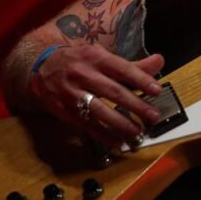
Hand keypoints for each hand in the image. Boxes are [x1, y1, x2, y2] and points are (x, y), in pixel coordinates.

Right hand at [30, 45, 164, 148]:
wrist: (41, 67)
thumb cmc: (80, 61)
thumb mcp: (102, 57)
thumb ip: (132, 65)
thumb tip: (159, 62)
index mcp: (96, 57)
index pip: (122, 68)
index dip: (140, 79)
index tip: (157, 90)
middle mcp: (83, 73)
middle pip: (113, 91)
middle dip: (135, 105)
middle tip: (153, 116)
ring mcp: (72, 93)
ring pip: (99, 110)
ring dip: (120, 123)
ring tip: (137, 132)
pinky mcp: (64, 110)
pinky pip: (86, 125)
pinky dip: (103, 135)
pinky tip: (117, 142)